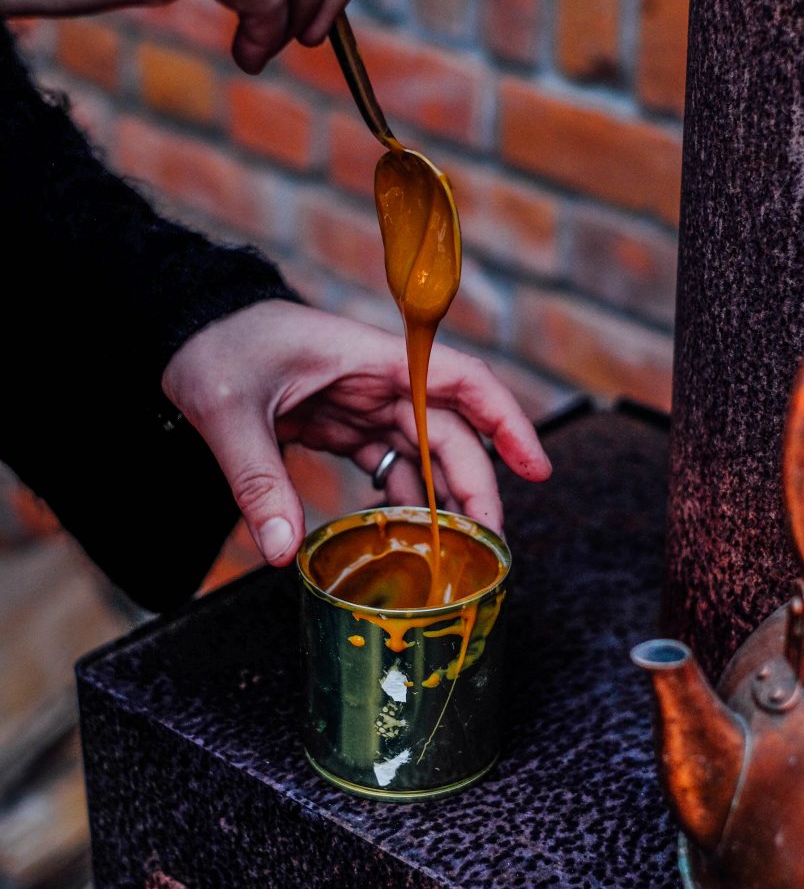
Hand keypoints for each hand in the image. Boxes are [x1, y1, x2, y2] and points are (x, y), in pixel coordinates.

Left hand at [162, 301, 552, 564]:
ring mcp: (363, 405)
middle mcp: (378, 381)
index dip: (505, 420)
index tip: (535, 467)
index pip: (460, 381)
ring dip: (442, 502)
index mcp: (370, 359)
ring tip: (456, 557)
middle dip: (475, 488)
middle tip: (490, 549)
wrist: (183, 331)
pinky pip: (387, 466)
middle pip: (448, 433)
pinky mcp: (343, 426)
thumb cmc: (213, 347)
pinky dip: (402, 501)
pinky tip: (407, 539)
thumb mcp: (228, 410)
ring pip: (422, 456)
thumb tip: (283, 550)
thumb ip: (256, 479)